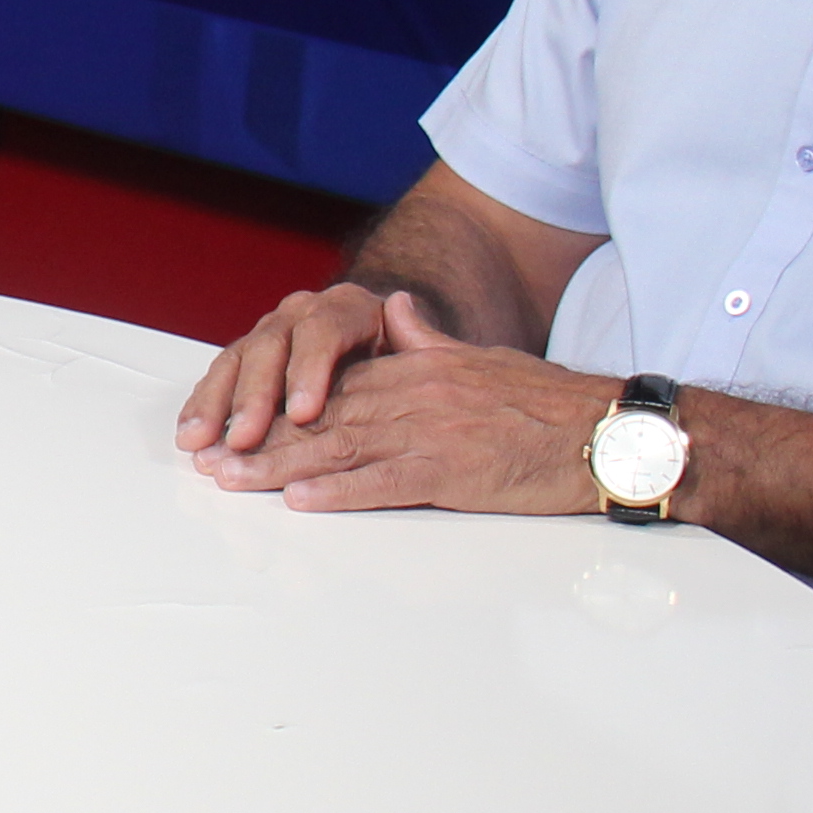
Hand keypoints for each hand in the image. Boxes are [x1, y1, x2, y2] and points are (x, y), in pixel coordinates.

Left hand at [196, 298, 612, 513]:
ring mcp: (431, 434)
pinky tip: (301, 500)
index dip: (279, 407)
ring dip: (280, 467)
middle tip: (209, 458)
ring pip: (340, 449)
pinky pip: (386, 482)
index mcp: (417, 369)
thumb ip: (428, 339)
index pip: (334, 389)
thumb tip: (393, 312)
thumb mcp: (480, 357)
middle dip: (260, 439)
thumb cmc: (547, 403)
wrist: (603, 431)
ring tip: (232, 479)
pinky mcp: (453, 472)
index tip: (235, 421)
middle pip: (322, 420)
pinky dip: (340, 492)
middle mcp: (414, 396)